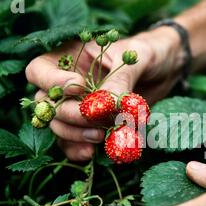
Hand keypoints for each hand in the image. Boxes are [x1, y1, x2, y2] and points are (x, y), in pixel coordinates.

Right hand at [25, 27, 182, 160]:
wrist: (166, 69)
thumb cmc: (149, 53)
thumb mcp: (137, 57)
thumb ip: (120, 78)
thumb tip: (104, 104)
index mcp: (69, 57)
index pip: (39, 71)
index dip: (52, 82)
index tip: (80, 87)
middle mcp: (66, 83)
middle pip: (46, 105)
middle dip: (70, 114)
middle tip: (95, 118)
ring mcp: (77, 106)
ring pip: (57, 126)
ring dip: (74, 134)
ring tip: (99, 135)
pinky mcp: (90, 125)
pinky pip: (72, 142)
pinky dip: (78, 149)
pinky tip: (92, 152)